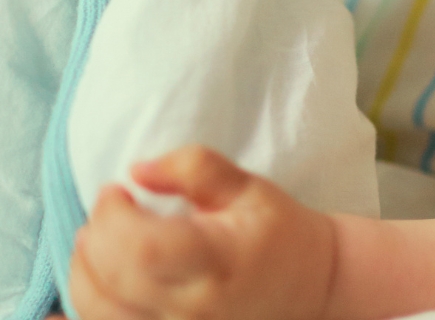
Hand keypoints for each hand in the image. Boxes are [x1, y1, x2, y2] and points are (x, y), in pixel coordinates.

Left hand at [61, 145, 335, 319]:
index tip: (117, 191)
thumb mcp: (251, 188)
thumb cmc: (279, 234)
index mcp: (221, 260)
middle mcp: (197, 306)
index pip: (142, 249)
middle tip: (108, 210)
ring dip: (83, 272)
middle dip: (94, 237)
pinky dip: (90, 303)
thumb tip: (137, 170)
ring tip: (97, 241)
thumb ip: (196, 168)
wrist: (312, 288)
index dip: (112, 217)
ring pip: (100, 313)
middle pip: (112, 282)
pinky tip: (95, 279)